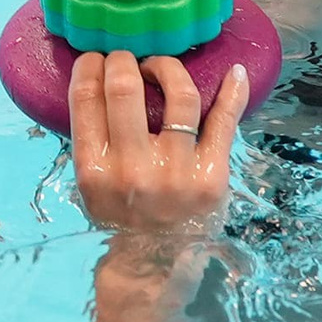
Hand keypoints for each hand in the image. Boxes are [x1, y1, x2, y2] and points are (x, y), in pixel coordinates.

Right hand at [68, 51, 245, 231]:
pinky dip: (233, 92)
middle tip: (127, 59)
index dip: (90, 66)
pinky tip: (235, 71)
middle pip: (125, 88)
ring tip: (161, 67)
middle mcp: (133, 168)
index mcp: (94, 169)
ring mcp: (177, 171)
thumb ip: (92, 139)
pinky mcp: (212, 175)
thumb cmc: (120, 215)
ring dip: (168, 67)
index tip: (95, 58)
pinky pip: (225, 122)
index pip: (86, 99)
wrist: (154, 264)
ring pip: (178, 95)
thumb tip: (98, 81)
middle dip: (124, 60)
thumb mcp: (89, 184)